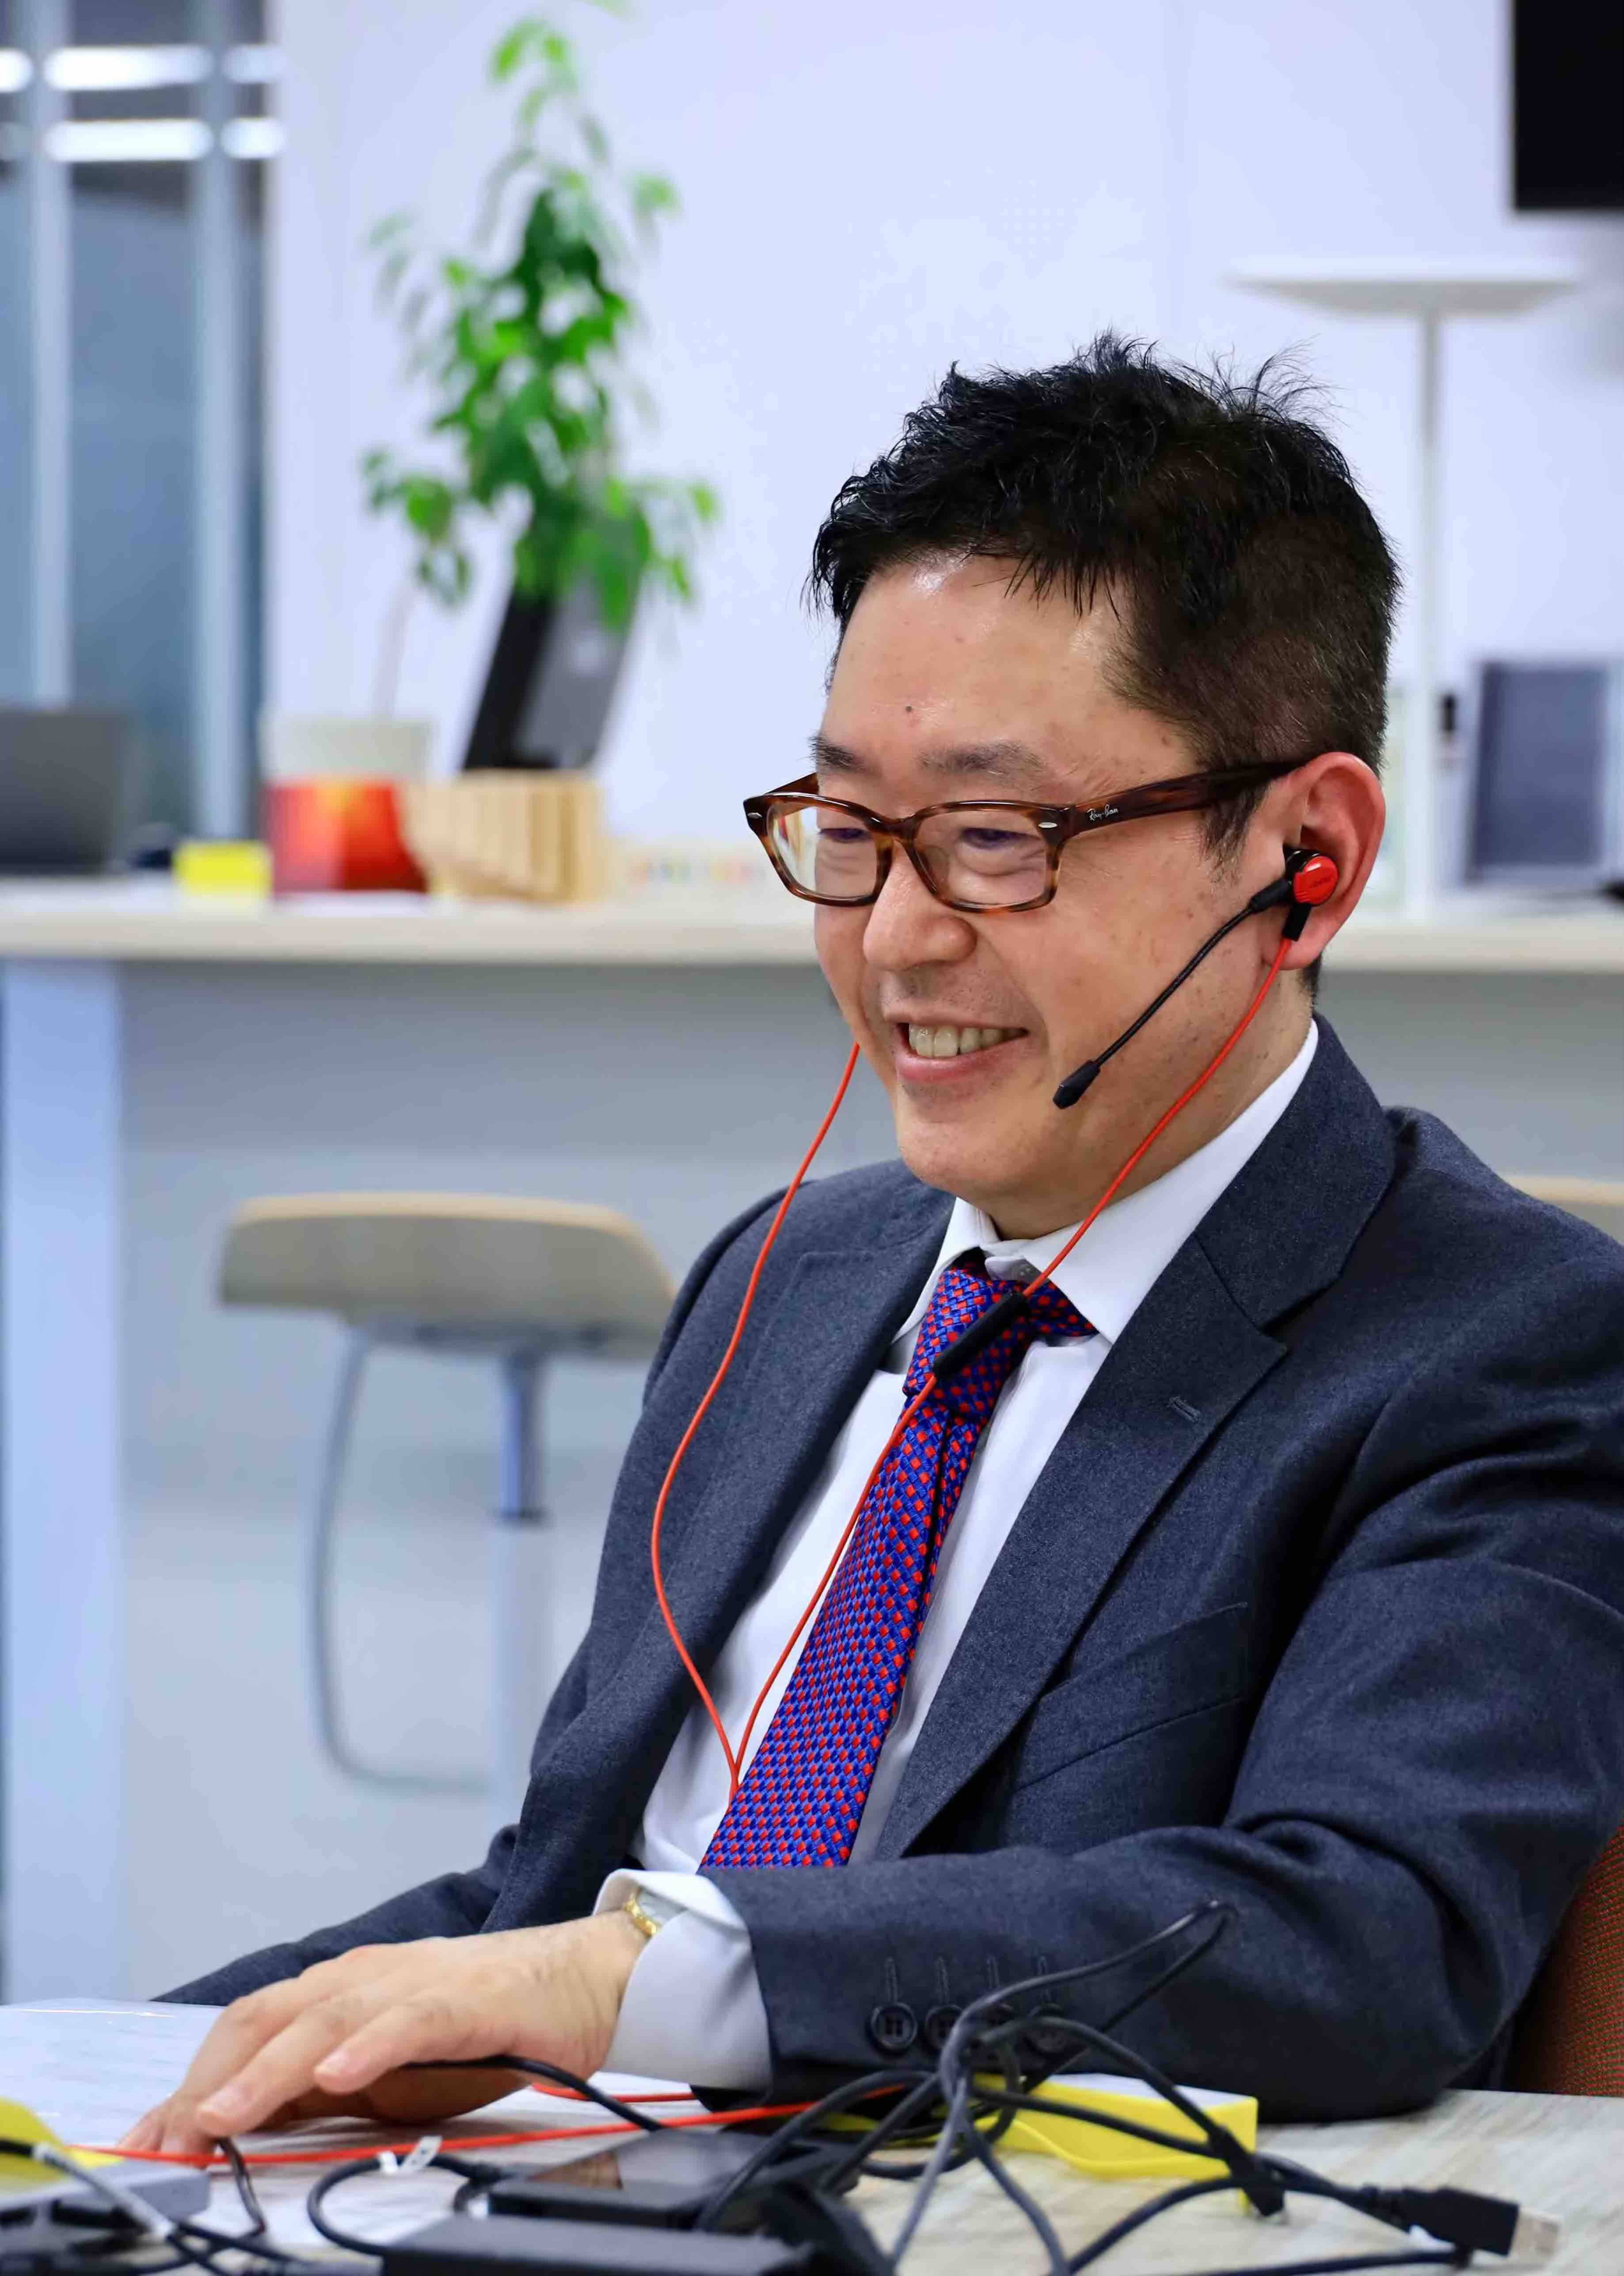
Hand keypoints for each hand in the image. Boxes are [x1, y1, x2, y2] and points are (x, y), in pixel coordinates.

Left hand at [119, 1912, 646, 2159]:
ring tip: (224, 2113)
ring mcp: (416, 1982)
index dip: (196, 2080)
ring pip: (327, 2017)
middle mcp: (369, 1976)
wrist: (585, 1982)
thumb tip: (250, 2121)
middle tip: (170, 2138)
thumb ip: (325, 2085)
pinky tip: (336, 2074)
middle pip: (271, 2017)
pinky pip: (409, 2020)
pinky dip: (367, 2047)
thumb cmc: (486, 2027)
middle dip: (212, 2079)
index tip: (153, 2139)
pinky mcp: (468, 1998)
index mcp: (344, 1990)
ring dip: (268, 2069)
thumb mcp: (390, 2068)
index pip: (251, 2027)